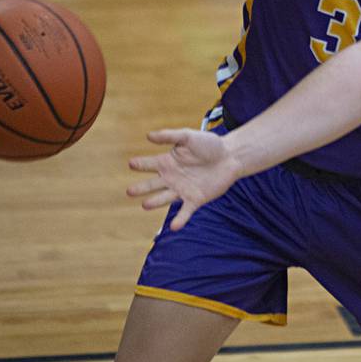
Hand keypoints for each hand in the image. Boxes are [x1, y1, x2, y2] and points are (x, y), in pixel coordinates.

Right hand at [126, 128, 240, 230]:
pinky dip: (180, 220)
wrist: (231, 157)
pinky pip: (185, 211)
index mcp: (167, 162)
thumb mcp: (188, 137)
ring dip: (155, 202)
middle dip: (141, 188)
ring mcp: (182, 190)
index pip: (148, 164)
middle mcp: (171, 178)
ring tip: (145, 205)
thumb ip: (170, 136)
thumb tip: (148, 135)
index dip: (140, 164)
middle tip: (130, 191)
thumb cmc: (209, 145)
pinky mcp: (195, 200)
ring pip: (164, 198)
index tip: (132, 163)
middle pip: (152, 185)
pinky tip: (174, 226)